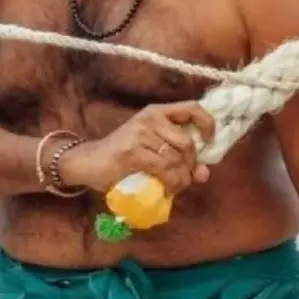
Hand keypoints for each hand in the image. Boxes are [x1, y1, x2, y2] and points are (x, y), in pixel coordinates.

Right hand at [59, 102, 215, 194]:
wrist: (88, 162)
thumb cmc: (122, 155)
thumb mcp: (152, 149)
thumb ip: (178, 156)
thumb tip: (204, 173)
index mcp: (157, 112)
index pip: (192, 108)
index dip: (207, 124)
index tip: (209, 142)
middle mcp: (150, 118)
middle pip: (187, 141)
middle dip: (191, 165)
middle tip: (185, 178)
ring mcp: (140, 134)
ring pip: (176, 158)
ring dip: (181, 178)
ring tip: (175, 187)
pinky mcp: (132, 152)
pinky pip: (164, 170)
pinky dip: (171, 184)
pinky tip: (167, 190)